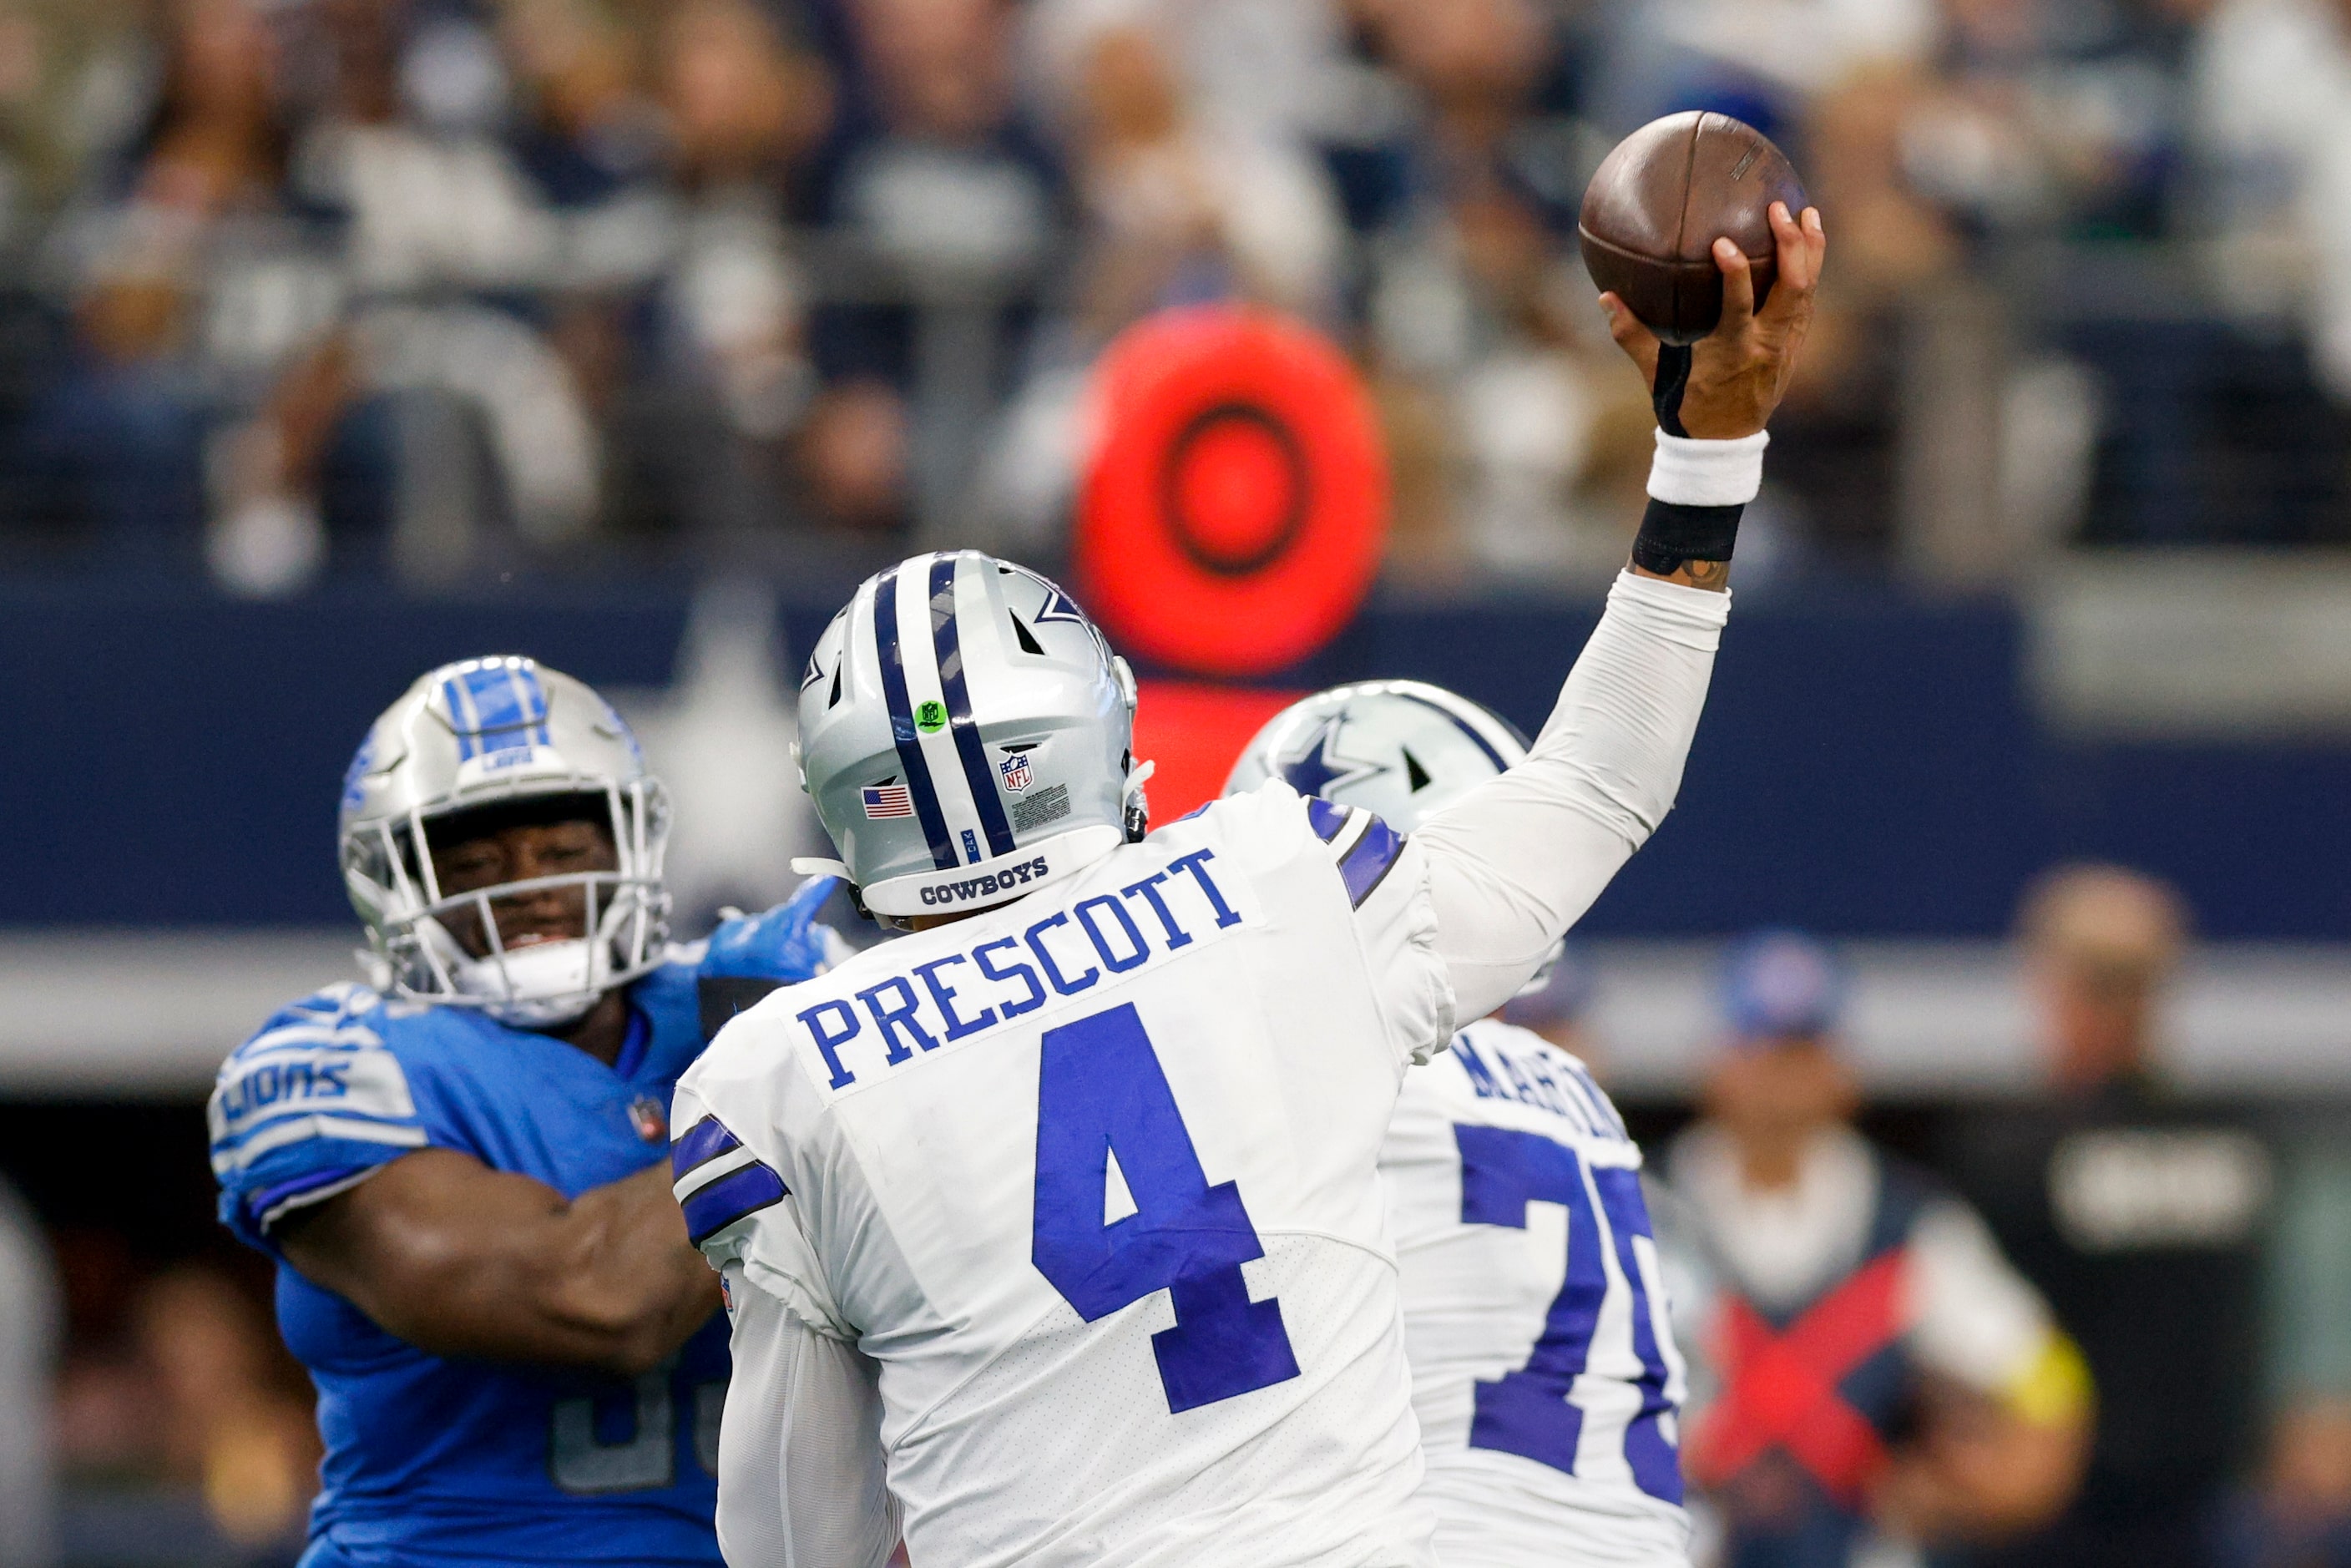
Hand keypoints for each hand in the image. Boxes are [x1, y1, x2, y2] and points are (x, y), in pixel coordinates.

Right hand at [1601, 201, 1824, 439]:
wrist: (1722, 446)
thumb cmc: (1685, 407)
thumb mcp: (1655, 374)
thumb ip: (1631, 335)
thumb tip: (1605, 297)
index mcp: (1732, 351)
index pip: (1739, 304)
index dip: (1735, 271)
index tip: (1723, 241)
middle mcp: (1766, 345)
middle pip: (1791, 289)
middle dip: (1790, 246)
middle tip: (1780, 209)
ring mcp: (1785, 346)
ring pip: (1808, 292)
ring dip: (1811, 251)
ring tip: (1808, 213)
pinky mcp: (1794, 347)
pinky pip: (1808, 304)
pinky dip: (1811, 272)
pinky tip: (1809, 246)